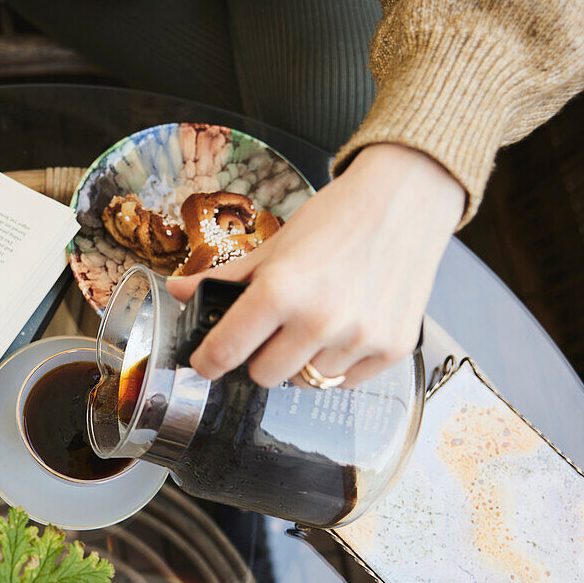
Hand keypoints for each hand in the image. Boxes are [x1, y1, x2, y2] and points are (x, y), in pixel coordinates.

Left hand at [166, 143, 465, 386]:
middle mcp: (320, 320)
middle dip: (259, 357)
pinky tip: (343, 330)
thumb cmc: (337, 218)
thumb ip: (223, 277)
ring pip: (305, 382)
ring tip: (314, 323)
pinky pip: (345, 382)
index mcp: (281, 291)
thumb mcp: (274, 245)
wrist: (406, 200)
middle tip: (271, 330)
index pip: (226, 352)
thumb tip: (177, 292)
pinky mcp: (392, 349)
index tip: (205, 362)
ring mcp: (359, 339)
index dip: (207, 362)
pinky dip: (337, 364)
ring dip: (301, 362)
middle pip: (264, 376)